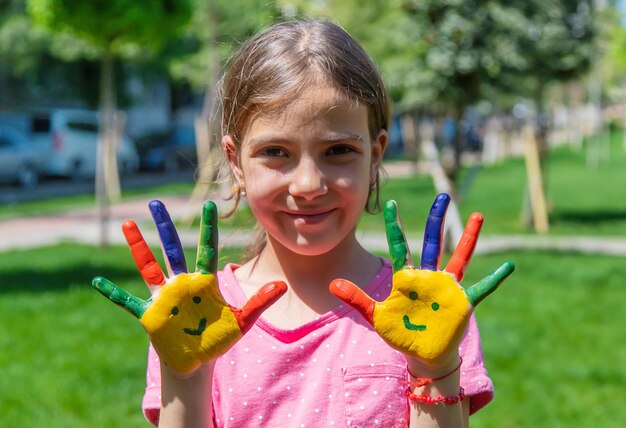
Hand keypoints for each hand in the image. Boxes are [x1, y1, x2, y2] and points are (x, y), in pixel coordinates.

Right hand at [92, 200, 286, 373]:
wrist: (197, 361)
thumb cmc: (218, 339)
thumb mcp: (242, 320)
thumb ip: (259, 302)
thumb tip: (284, 286)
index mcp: (204, 282)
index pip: (207, 248)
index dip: (208, 228)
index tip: (210, 205)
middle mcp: (182, 283)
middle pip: (172, 249)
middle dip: (164, 226)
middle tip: (155, 202)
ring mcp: (164, 297)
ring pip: (149, 266)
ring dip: (138, 246)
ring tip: (128, 224)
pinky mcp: (150, 315)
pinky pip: (128, 302)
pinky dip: (113, 293)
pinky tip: (96, 282)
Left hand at [329, 194, 513, 367]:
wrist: (421, 354)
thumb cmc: (400, 332)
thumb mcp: (376, 316)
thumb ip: (357, 299)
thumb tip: (332, 285)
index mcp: (406, 277)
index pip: (399, 246)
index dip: (395, 226)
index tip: (392, 203)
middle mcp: (428, 276)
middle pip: (432, 242)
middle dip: (436, 220)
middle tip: (442, 196)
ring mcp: (446, 288)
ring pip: (459, 256)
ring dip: (468, 237)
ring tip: (477, 214)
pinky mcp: (462, 303)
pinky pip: (481, 288)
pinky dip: (494, 278)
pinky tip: (509, 266)